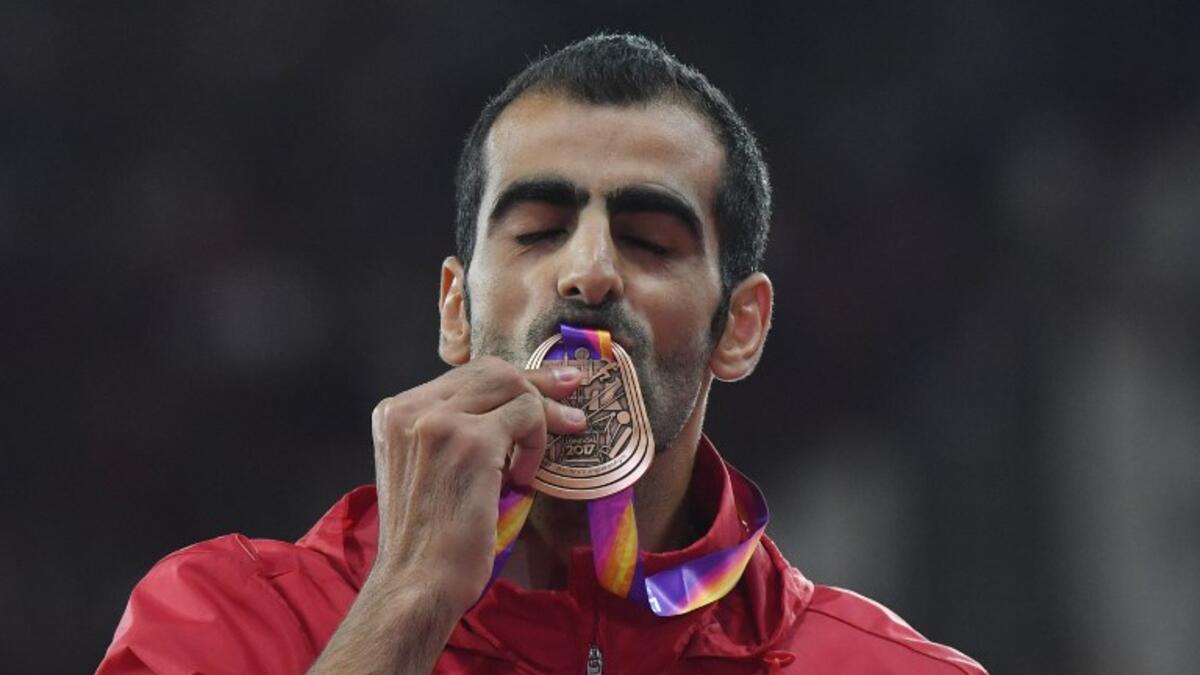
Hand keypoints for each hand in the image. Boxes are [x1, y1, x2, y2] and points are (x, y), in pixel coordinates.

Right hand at [368, 356, 585, 616]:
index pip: (466, 376)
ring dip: (538, 422)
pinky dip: (536, 445)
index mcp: (395, 413)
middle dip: (538, 385)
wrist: (416, 582)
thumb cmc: (428, 538)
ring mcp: (439, 421)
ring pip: (513, 387)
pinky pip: (527, 417)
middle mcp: (411, 408)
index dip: (511, 381)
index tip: (550, 386)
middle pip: (492, 371)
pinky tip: (523, 478)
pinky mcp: (470, 441)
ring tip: (533, 464)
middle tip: (571, 405)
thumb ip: (453, 432)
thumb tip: (514, 403)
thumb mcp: (429, 469)